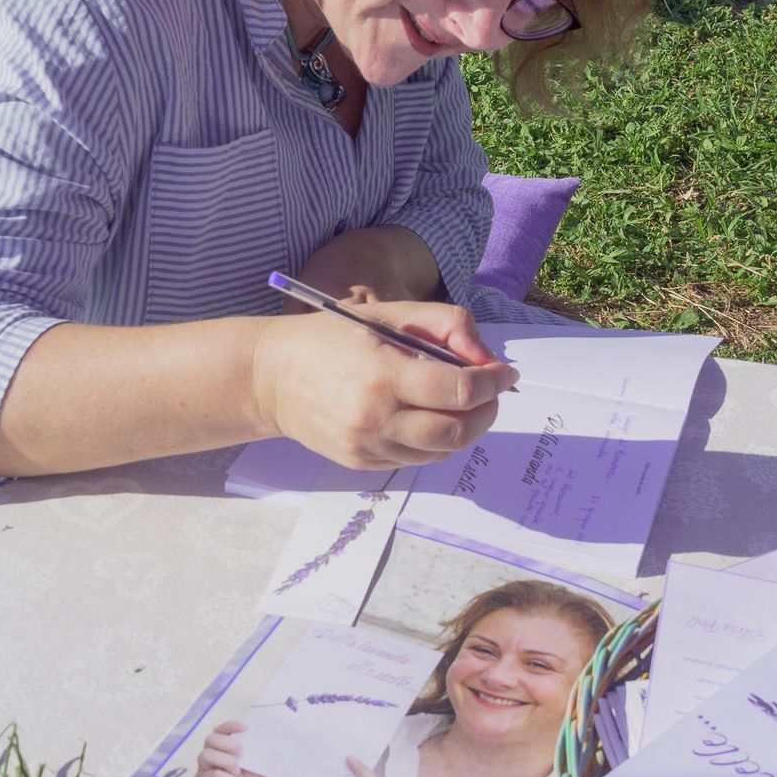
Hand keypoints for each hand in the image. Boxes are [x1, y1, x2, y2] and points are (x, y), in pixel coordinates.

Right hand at [192, 720, 275, 776]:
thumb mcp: (267, 767)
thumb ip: (265, 750)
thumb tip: (270, 732)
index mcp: (230, 749)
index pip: (223, 730)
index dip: (230, 725)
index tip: (244, 728)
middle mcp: (216, 757)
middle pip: (211, 738)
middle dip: (226, 742)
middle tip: (241, 752)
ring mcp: (207, 772)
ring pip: (205, 755)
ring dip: (223, 760)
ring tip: (237, 770)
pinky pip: (205, 775)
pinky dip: (220, 776)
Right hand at [250, 301, 516, 470]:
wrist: (270, 377)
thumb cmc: (330, 337)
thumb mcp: (386, 313)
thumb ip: (444, 324)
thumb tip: (486, 357)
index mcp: (383, 373)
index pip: (460, 390)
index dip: (494, 382)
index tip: (506, 373)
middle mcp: (376, 416)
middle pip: (458, 429)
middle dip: (486, 412)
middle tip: (491, 393)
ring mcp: (367, 445)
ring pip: (441, 450)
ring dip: (464, 428)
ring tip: (463, 404)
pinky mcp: (361, 463)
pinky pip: (416, 459)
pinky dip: (434, 440)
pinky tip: (427, 416)